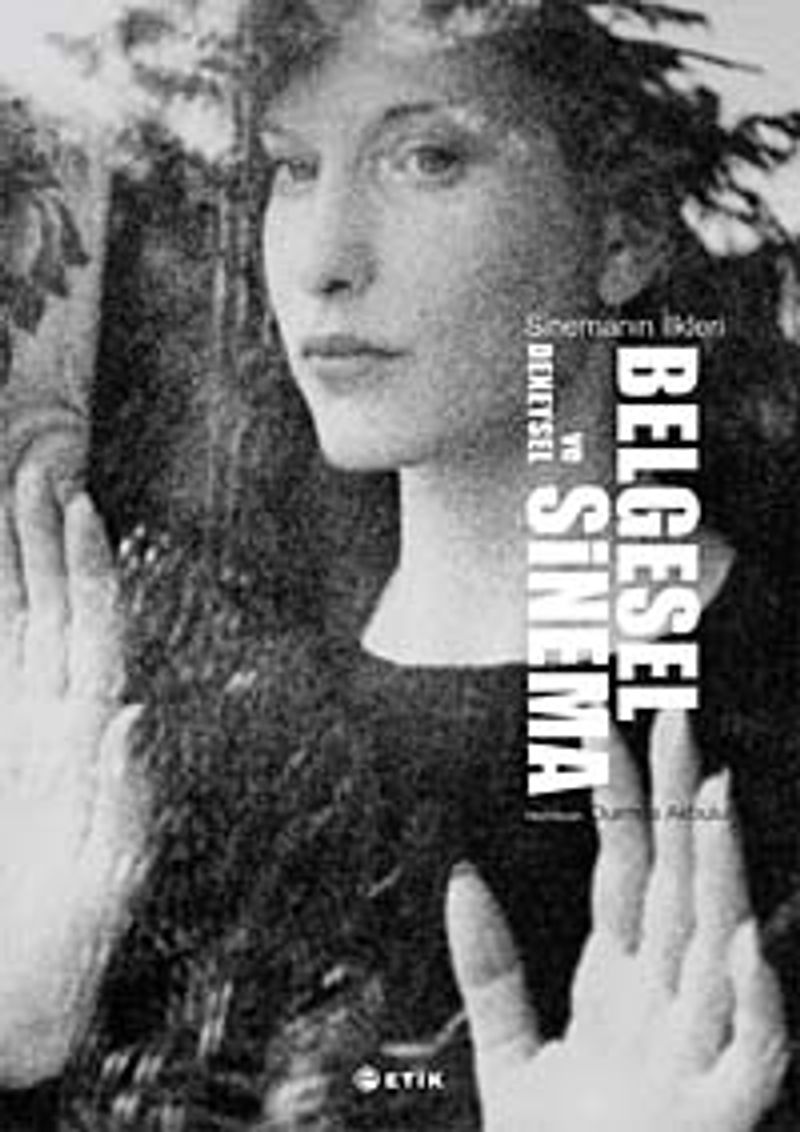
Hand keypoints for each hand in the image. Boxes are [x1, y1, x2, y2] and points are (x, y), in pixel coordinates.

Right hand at [0, 466, 147, 1086]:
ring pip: (20, 630)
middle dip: (48, 546)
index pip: (93, 634)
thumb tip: (129, 715)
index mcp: (91, 741)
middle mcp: (59, 723)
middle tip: (38, 474)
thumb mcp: (107, 872)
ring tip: (13, 500)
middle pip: (55, 614)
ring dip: (17, 567)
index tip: (79, 506)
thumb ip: (119, 794)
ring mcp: (21, 731)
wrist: (22, 992)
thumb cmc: (69, 940)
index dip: (85, 571)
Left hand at [447, 713, 789, 1131]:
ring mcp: (696, 1057)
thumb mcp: (508, 1054)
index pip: (623, 878)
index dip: (618, 806)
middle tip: (672, 717)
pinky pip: (755, 1056)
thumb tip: (461, 871)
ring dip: (719, 872)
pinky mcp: (722, 1120)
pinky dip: (754, 1003)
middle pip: (674, 890)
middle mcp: (663, 1010)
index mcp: (618, 991)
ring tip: (713, 791)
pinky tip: (739, 944)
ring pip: (718, 949)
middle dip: (675, 807)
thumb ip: (489, 968)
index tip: (604, 734)